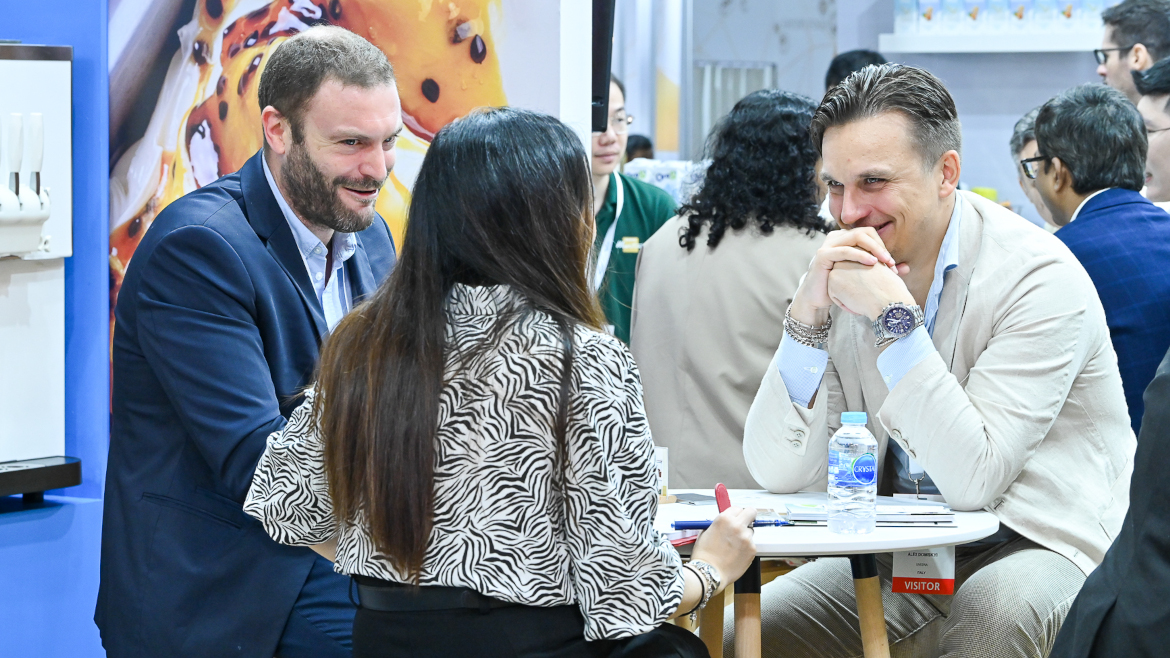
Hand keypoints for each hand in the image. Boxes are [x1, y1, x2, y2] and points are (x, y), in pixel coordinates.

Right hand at [691, 507, 756, 589]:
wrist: (709, 573)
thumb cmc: (704, 555)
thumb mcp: (706, 533)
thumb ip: (718, 525)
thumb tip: (726, 523)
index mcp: (724, 519)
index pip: (737, 508)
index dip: (736, 514)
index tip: (736, 518)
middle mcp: (737, 526)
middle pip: (751, 512)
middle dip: (749, 516)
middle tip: (745, 523)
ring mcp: (746, 537)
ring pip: (751, 531)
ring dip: (745, 536)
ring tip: (734, 546)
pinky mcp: (752, 549)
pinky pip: (751, 544)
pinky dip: (746, 548)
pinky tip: (736, 554)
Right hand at [790, 228, 906, 324]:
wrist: (818, 297)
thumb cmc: (840, 285)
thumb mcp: (862, 275)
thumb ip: (882, 269)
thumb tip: (906, 268)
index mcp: (845, 239)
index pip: (868, 233)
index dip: (882, 245)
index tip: (892, 264)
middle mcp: (836, 237)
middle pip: (863, 232)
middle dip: (880, 246)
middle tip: (890, 262)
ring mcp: (828, 245)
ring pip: (855, 237)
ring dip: (873, 248)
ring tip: (885, 261)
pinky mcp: (822, 255)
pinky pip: (844, 250)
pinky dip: (860, 255)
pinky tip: (872, 262)